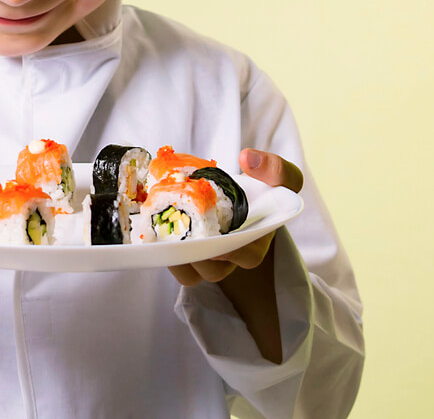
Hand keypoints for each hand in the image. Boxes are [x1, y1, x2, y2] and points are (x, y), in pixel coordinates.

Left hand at [168, 148, 303, 286]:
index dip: (234, 254)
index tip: (218, 242)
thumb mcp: (280, 177)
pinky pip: (174, 267)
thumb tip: (248, 158)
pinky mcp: (186, 254)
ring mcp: (208, 258)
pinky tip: (153, 232)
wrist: (234, 194)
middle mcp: (230, 255)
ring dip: (175, 259)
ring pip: (191, 273)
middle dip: (197, 257)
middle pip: (214, 270)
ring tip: (163, 237)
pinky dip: (162, 253)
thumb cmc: (262, 189)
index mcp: (255, 240)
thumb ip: (275, 168)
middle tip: (181, 237)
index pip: (249, 257)